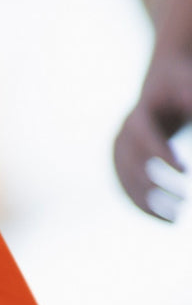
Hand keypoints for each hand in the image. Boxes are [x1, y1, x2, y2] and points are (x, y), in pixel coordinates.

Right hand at [114, 54, 191, 218]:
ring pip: (125, 179)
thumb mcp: (189, 87)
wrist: (162, 85)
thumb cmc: (182, 86)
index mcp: (139, 115)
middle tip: (183, 200)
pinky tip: (164, 219)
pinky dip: (141, 204)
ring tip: (175, 218)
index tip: (184, 171)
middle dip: (154, 183)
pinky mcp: (122, 160)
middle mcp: (123, 133)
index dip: (160, 154)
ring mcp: (119, 148)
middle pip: (130, 162)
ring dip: (147, 201)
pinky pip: (125, 185)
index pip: (143, 136)